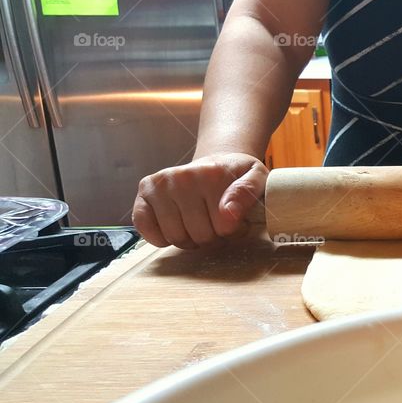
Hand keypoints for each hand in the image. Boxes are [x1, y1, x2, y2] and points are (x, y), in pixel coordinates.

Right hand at [132, 153, 268, 248]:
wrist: (216, 163)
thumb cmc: (236, 175)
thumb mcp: (257, 177)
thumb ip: (248, 192)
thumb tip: (229, 213)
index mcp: (211, 174)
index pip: (225, 228)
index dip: (235, 231)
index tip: (238, 221)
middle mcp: (182, 177)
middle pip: (200, 236)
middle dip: (213, 237)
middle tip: (217, 223)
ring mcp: (160, 184)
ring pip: (176, 238)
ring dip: (190, 239)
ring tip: (200, 223)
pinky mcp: (144, 192)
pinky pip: (146, 229)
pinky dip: (161, 238)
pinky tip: (176, 226)